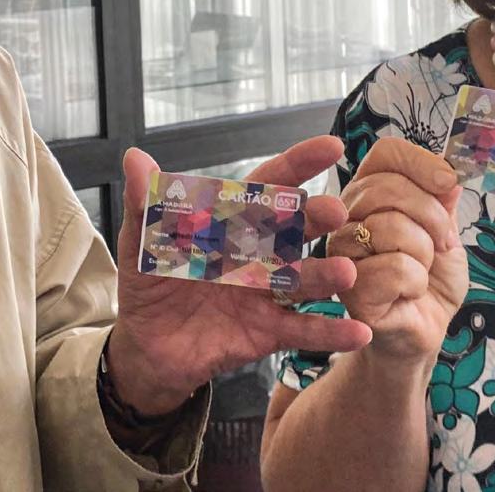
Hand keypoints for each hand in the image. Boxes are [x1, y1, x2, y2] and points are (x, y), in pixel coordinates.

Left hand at [104, 138, 372, 415]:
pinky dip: (330, 333)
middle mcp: (256, 252)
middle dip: (314, 219)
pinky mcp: (266, 332)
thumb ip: (145, 204)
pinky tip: (360, 332)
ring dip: (326, 275)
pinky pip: (301, 331)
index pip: (266, 186)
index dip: (296, 165)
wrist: (146, 347)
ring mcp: (265, 292)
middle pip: (290, 230)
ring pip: (301, 280)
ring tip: (347, 272)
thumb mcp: (141, 244)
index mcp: (230, 222)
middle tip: (336, 213)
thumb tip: (135, 157)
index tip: (331, 147)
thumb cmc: (149, 285)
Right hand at [330, 137, 465, 361]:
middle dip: (431, 216)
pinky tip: (408, 293)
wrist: (424, 330)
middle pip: (387, 187)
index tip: (446, 182)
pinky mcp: (349, 289)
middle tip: (441, 243)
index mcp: (368, 194)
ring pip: (389, 227)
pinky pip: (395, 268)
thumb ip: (442, 201)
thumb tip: (447, 173)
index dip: (418, 161)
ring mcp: (342, 254)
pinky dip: (415, 282)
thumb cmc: (430, 279)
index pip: (385, 154)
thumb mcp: (446, 233)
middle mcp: (346, 217)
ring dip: (423, 254)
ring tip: (418, 272)